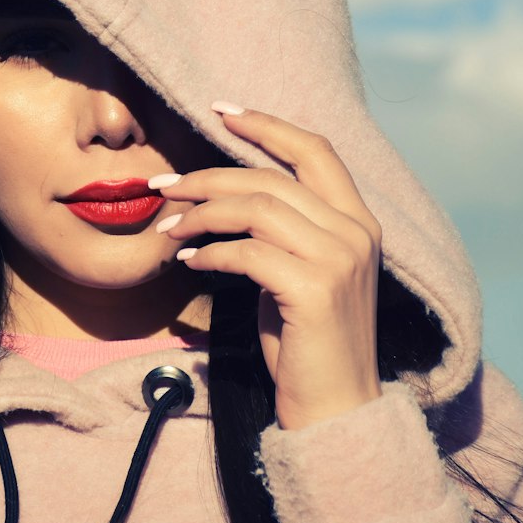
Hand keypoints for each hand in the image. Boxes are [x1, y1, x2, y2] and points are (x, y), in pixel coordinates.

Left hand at [153, 108, 383, 430]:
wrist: (337, 412)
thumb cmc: (308, 344)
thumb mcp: (298, 273)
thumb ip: (281, 231)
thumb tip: (221, 194)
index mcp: (359, 221)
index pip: (315, 150)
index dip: (268, 125)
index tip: (220, 110)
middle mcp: (356, 232)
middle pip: (271, 178)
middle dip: (209, 176)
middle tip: (164, 183)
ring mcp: (340, 259)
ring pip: (257, 209)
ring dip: (202, 213)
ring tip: (169, 227)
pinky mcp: (316, 289)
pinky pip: (248, 252)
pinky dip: (211, 253)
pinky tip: (188, 262)